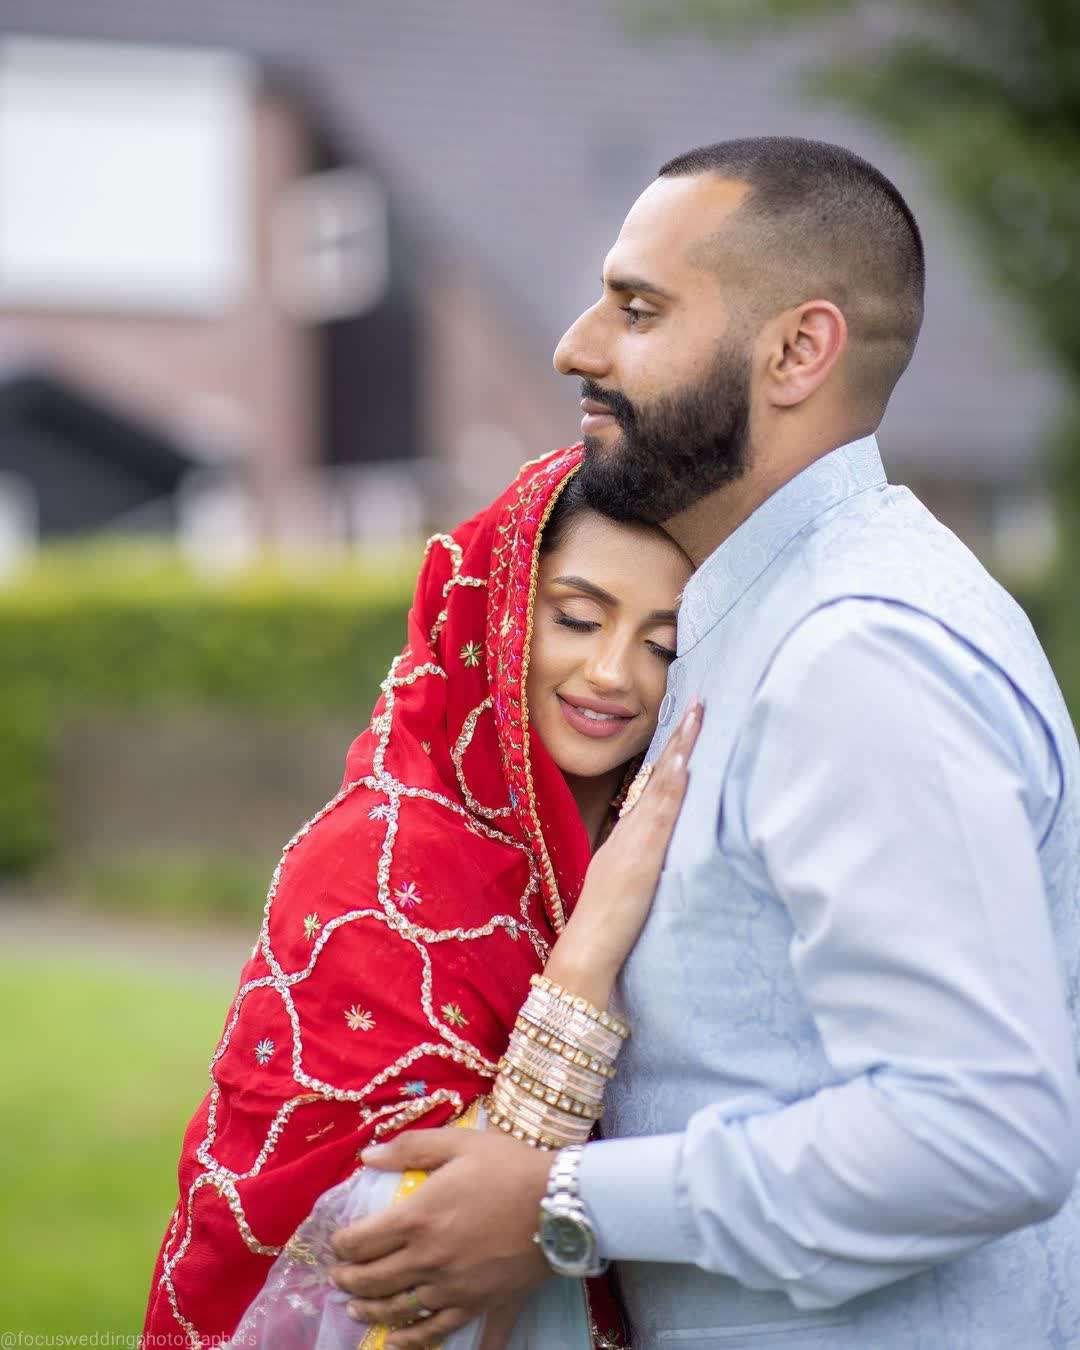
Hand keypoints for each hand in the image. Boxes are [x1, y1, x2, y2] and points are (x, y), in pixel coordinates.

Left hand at [329, 1128, 552, 1348]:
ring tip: (356, 1308)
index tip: (339, 1243)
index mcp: (419, 1217)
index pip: (361, 1242)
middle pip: (373, 1281)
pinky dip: (413, 1342)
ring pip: (398, 1310)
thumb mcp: (460, 1142)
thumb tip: (367, 1156)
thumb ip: (411, 1147)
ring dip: (370, 1311)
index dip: (342, 1245)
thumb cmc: (510, 1167)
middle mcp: (428, 1259)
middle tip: (338, 1277)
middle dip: (347, 1280)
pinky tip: (398, 1342)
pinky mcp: (478, 1306)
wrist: (561, 1203)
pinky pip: (437, 1333)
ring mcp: (452, 1288)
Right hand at [545, 698, 701, 1004]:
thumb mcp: (625, 891)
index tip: (685, 730)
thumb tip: (655, 858)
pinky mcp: (643, 853)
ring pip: (661, 784)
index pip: (651, 789)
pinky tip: (686, 761)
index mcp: (624, 840)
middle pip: (656, 776)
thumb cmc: (604, 931)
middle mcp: (628, 832)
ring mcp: (634, 840)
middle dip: (677, 740)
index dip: (669, 759)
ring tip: (698, 715)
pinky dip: (672, 783)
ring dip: (680, 748)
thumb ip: (639, 869)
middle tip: (698, 703)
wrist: (586, 951)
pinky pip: (661, 810)